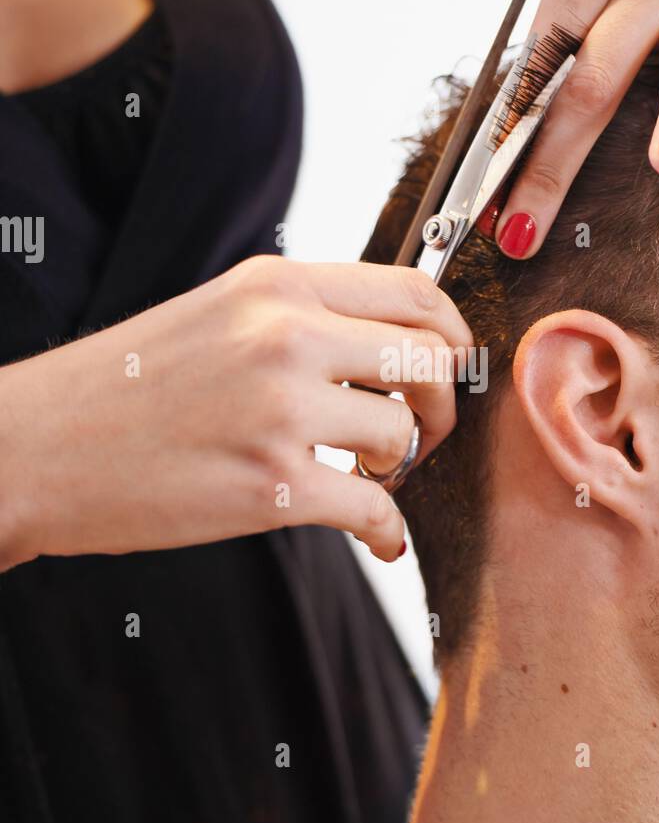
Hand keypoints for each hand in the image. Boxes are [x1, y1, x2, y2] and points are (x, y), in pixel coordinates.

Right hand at [0, 257, 472, 566]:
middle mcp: (286, 335)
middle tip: (415, 434)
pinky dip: (388, 531)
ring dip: (401, 468)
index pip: (413, 291)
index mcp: (276, 286)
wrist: (35, 445)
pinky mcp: (271, 486)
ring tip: (367, 478)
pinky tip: (377, 536)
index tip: (451, 367)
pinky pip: (374, 509)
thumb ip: (298, 317)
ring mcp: (280, 410)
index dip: (453, 334)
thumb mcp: (214, 313)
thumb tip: (387, 345)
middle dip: (439, 405)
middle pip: (429, 359)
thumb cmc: (120, 387)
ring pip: (404, 435)